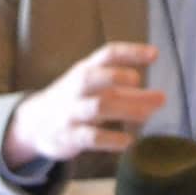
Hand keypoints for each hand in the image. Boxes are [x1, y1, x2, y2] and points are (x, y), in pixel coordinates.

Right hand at [2, 43, 165, 167]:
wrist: (34, 124)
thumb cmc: (76, 102)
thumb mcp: (99, 92)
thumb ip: (131, 95)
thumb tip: (162, 99)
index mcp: (86, 70)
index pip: (108, 55)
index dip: (131, 52)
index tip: (155, 54)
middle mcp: (76, 89)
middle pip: (93, 78)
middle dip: (116, 76)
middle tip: (138, 80)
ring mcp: (71, 112)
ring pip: (96, 108)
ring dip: (123, 109)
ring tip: (147, 115)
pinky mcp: (69, 137)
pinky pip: (90, 137)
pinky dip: (110, 140)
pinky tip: (128, 142)